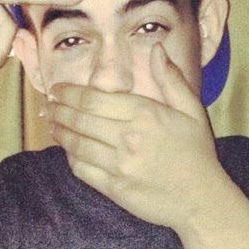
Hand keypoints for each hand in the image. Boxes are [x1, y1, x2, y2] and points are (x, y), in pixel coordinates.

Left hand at [46, 42, 230, 229]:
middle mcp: (127, 137)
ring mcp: (119, 164)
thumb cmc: (197, 153)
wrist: (202, 200)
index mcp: (144, 114)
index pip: (93, 99)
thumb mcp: (192, 110)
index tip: (57, 90)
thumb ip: (171, 78)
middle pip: (79, 119)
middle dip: (57, 110)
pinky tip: (67, 151)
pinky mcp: (114, 188)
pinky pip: (82, 170)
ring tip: (50, 124)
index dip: (69, 93)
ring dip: (59, 132)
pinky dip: (70, 158)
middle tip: (47, 106)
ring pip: (76, 144)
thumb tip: (157, 48)